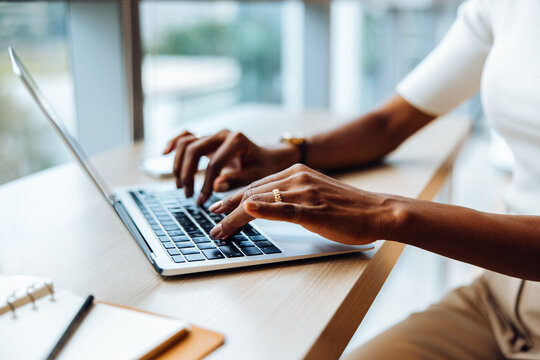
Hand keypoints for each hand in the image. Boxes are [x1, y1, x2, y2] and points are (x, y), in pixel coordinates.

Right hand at [163, 129, 300, 204]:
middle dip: (187, 174)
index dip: (205, 184)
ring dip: (178, 164)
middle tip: (188, 195)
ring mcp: (213, 134)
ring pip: (186, 142)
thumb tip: (215, 185)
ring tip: (181, 186)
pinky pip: (186, 136)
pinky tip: (164, 153)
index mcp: (236, 141)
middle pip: (193, 150)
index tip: (202, 200)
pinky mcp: (207, 138)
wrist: (269, 156)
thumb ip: (236, 179)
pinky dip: (174, 143)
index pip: (213, 163)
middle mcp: (222, 134)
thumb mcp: (256, 176)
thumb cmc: (264, 167)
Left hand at [209, 164, 400, 244]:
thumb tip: (267, 206)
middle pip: (253, 192)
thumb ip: (291, 196)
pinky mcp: (313, 208)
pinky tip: (247, 211)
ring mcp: (305, 192)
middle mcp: (297, 177)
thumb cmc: (348, 207)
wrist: (378, 210)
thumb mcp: (315, 194)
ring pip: (261, 201)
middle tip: (212, 220)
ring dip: (235, 216)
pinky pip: (283, 208)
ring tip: (219, 229)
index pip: (256, 186)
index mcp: (296, 172)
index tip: (219, 209)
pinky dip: (263, 209)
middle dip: (228, 208)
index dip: (234, 199)